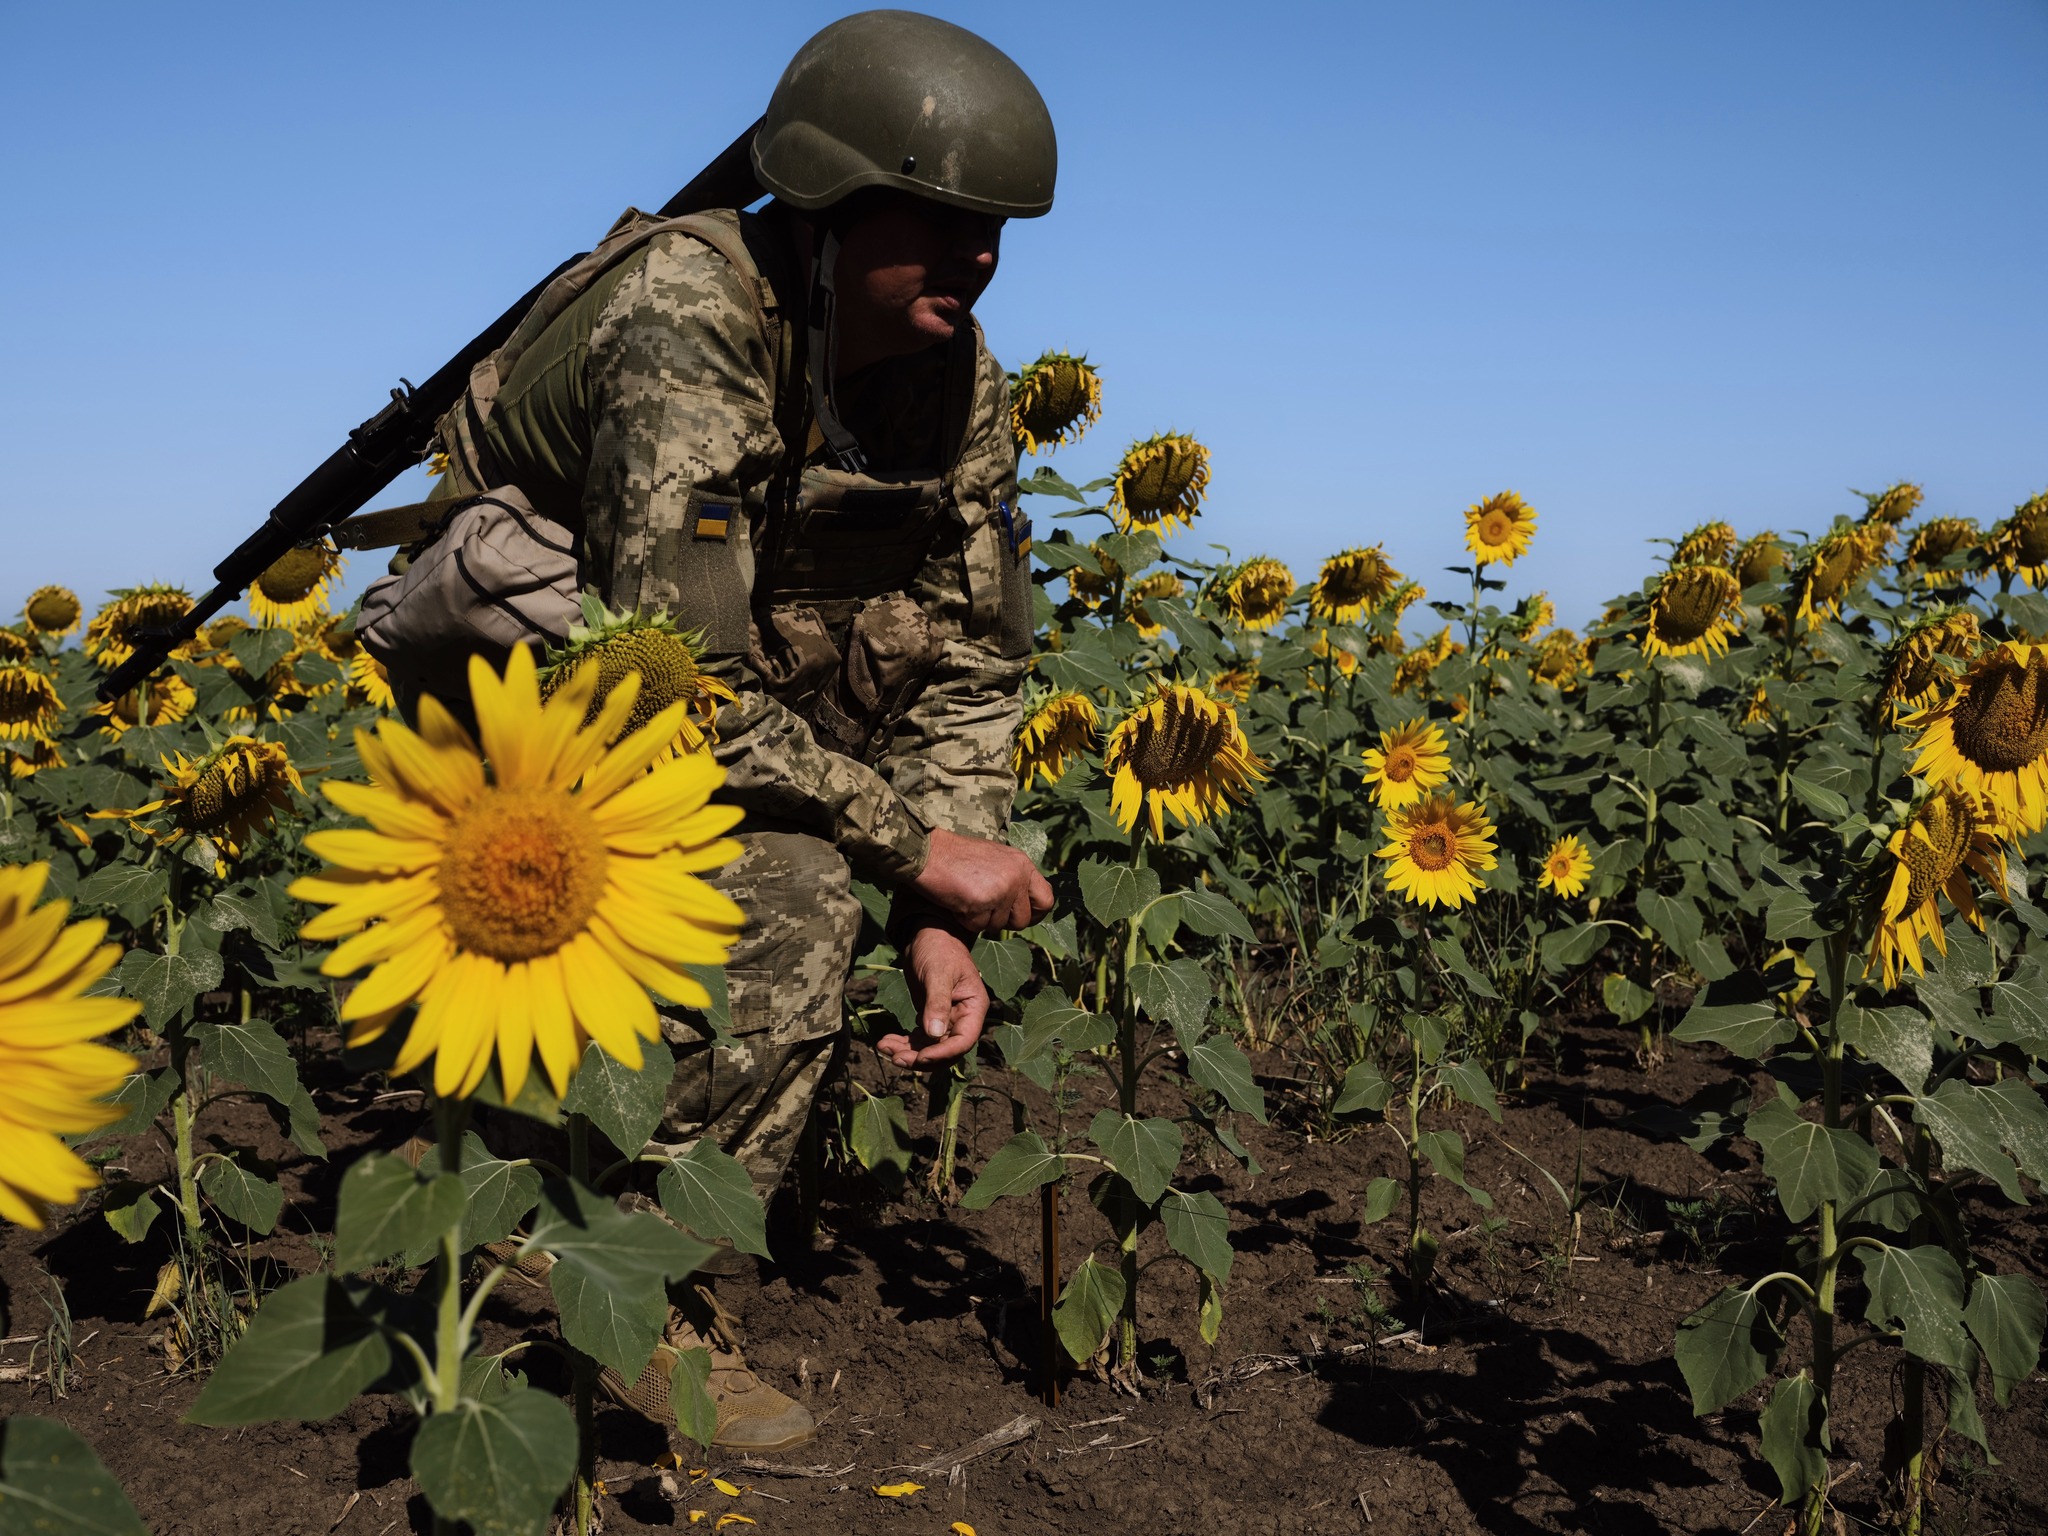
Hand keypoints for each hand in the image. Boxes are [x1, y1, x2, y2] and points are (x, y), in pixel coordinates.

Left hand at [875, 924, 987, 1069]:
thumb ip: (937, 1003)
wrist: (927, 935)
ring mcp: (946, 1020)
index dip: (943, 1053)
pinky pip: (919, 1039)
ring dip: (908, 1053)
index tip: (920, 1056)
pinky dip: (903, 1043)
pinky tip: (885, 1041)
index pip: (963, 1041)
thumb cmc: (939, 948)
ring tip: (884, 1047)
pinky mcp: (929, 1018)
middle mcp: (963, 1018)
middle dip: (921, 1058)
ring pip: (930, 1048)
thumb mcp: (938, 973)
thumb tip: (934, 1035)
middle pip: (946, 1050)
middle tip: (895, 1058)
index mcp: (974, 1007)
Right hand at [911, 826, 1053, 932]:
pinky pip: (978, 926)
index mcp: (1022, 864)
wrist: (927, 853)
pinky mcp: (982, 902)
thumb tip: (1029, 905)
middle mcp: (1017, 876)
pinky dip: (965, 920)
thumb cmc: (956, 858)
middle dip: (1002, 921)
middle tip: (983, 908)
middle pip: (1022, 920)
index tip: (1018, 916)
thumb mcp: (995, 860)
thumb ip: (1014, 878)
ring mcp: (1001, 889)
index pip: (1047, 899)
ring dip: (981, 919)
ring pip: (999, 926)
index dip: (1034, 913)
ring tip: (966, 897)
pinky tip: (957, 901)